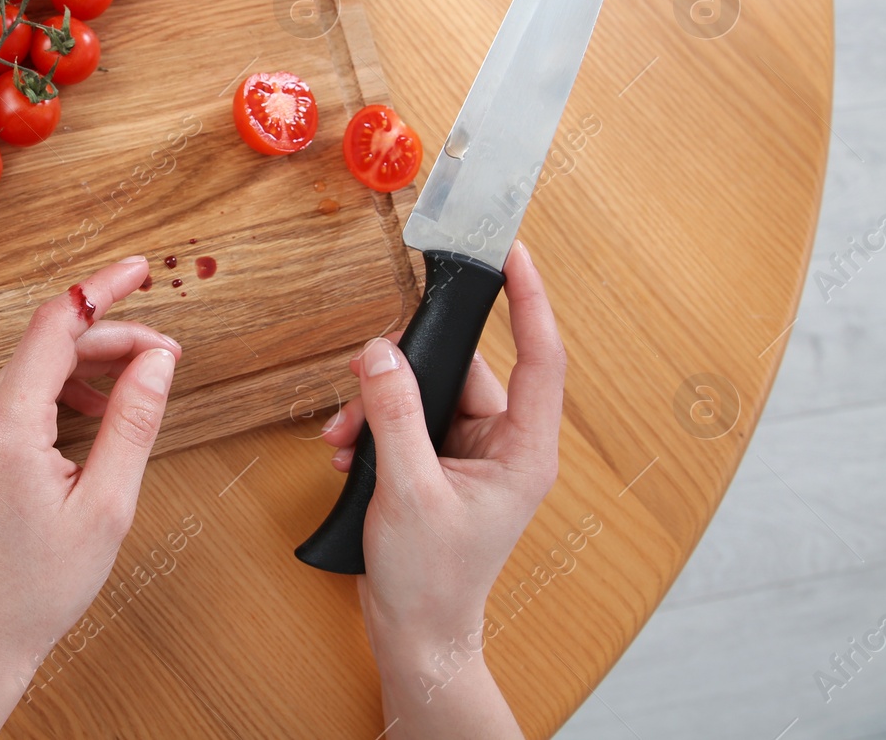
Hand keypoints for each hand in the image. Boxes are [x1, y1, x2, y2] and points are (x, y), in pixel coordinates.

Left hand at [0, 256, 180, 737]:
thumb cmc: (39, 585)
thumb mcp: (106, 506)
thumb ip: (133, 422)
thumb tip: (158, 360)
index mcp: (8, 425)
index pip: (56, 324)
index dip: (102, 288)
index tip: (141, 267)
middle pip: (52, 342)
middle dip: (113, 336)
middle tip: (169, 356)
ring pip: (40, 364)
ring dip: (92, 362)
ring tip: (143, 382)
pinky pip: (25, 390)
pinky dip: (68, 387)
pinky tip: (100, 409)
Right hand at [318, 241, 563, 736]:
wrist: (415, 636)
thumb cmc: (431, 580)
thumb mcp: (407, 490)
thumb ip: (393, 414)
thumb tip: (379, 352)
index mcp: (523, 450)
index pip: (540, 355)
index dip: (530, 298)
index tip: (513, 250)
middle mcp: (503, 446)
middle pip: (459, 371)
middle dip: (401, 373)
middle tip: (359, 380)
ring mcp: (471, 456)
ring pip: (422, 394)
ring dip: (377, 408)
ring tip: (344, 438)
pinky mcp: (439, 465)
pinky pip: (405, 420)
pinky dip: (372, 429)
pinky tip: (346, 451)